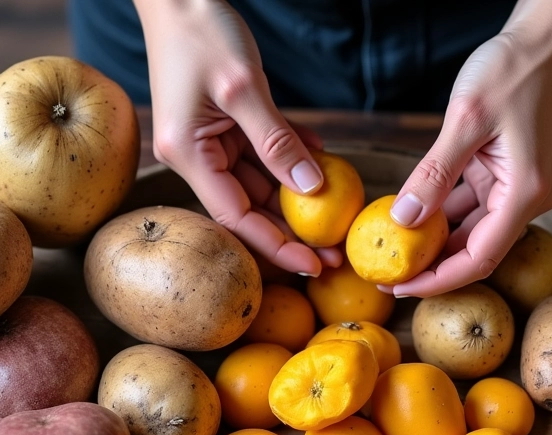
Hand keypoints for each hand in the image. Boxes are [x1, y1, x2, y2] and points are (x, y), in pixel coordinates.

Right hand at [134, 0, 341, 275]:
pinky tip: (322, 159)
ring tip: (339, 207)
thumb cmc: (200, 29)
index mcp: (190, 156)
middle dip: (294, 228)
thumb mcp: (244, 87)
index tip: (312, 265)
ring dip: (300, 192)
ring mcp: (213, 141)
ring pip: (263, 182)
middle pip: (251, 206)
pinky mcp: (228, 125)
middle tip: (335, 250)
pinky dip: (293, 155)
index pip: (236, 217)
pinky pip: (265, 152)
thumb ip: (278, 142)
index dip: (275, 246)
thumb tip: (312, 189)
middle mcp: (199, 157)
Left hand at [383, 24, 551, 296]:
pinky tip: (415, 216)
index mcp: (525, 194)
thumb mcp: (466, 119)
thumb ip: (434, 173)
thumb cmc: (512, 69)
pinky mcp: (507, 177)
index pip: (479, 259)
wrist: (543, 39)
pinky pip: (472, 206)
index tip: (401, 287)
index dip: (439, 280)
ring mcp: (518, 190)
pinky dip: (445, 214)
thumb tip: (403, 219)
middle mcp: (528, 200)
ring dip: (437, 241)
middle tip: (389, 274)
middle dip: (433, 267)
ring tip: (395, 249)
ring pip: (472, 231)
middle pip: (476, 252)